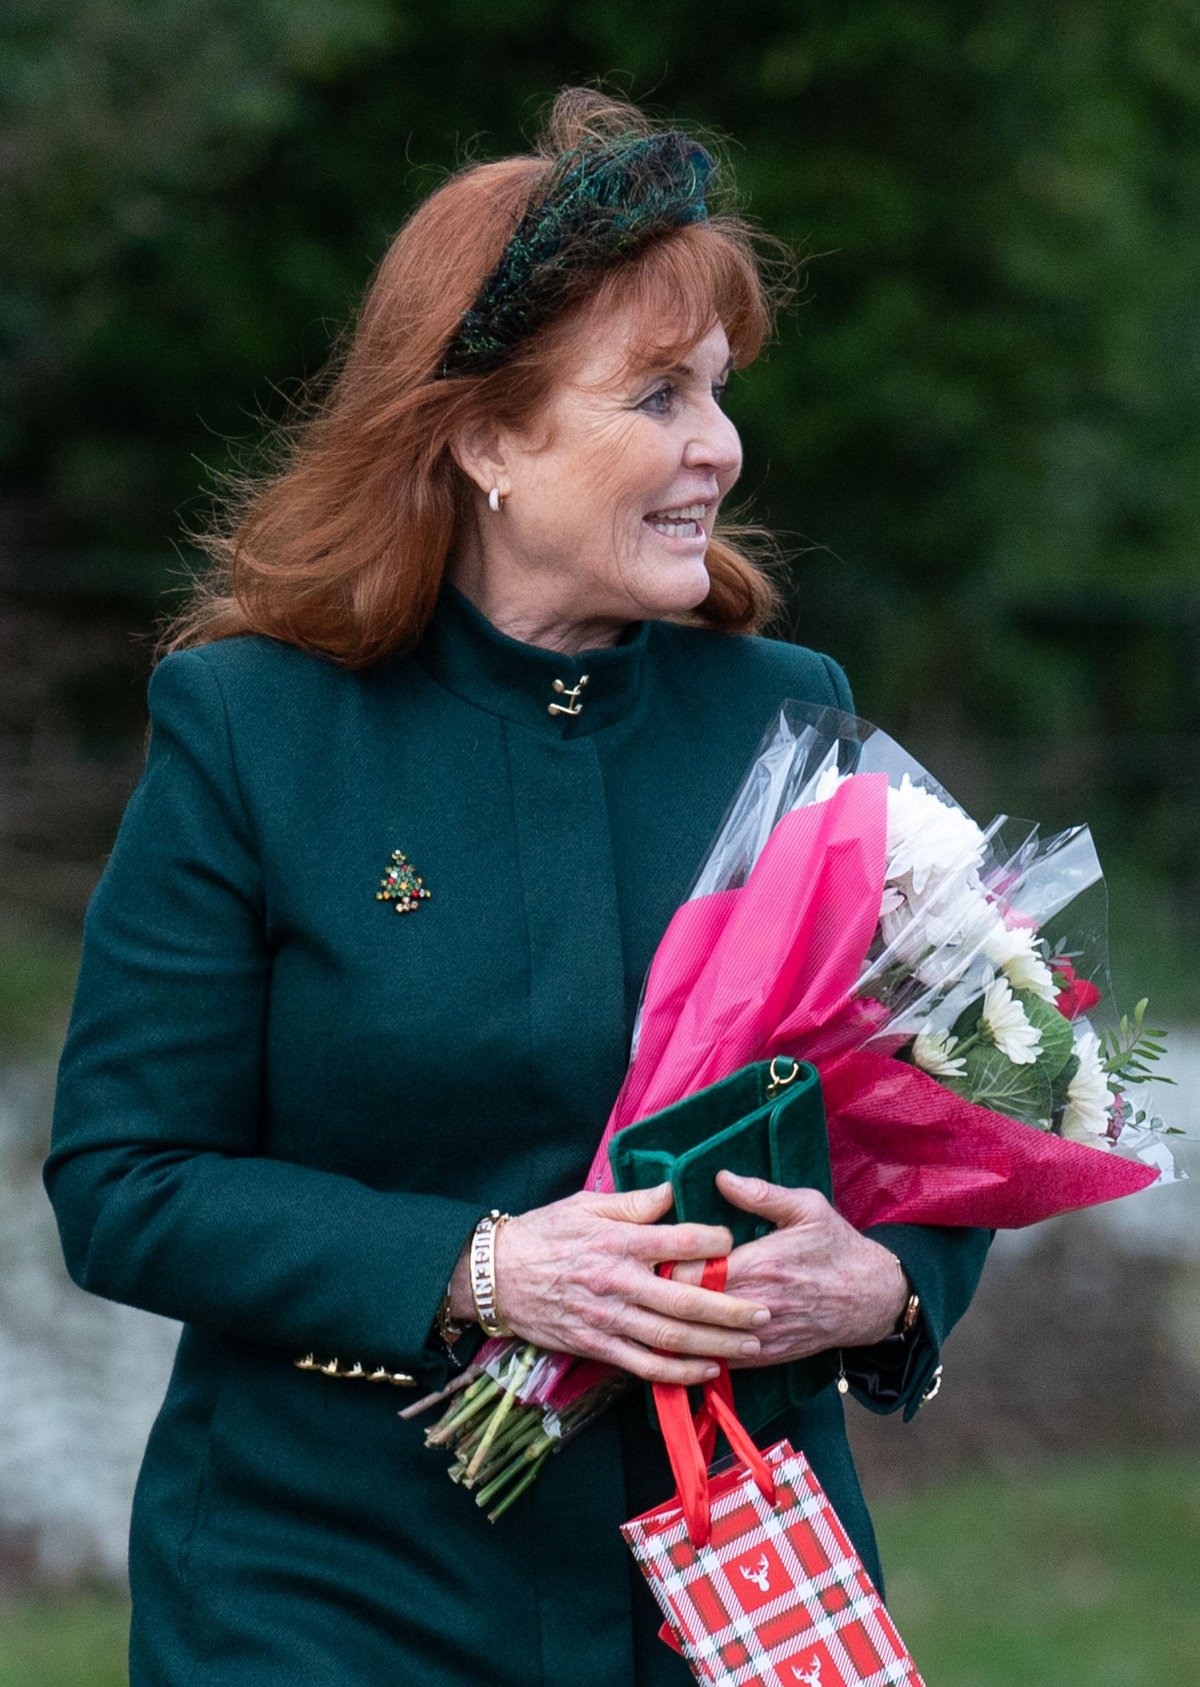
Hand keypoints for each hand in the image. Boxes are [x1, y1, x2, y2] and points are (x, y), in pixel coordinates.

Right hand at [464, 1183, 772, 1385]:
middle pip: (686, 1298)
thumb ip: (633, 1203)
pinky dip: (679, 1371)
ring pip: (672, 1337)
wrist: (495, 1275)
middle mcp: (618, 1282)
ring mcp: (608, 1318)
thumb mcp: (585, 1205)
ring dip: (716, 1344)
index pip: (679, 1242)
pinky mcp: (597, 1345)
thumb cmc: (543, 1234)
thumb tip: (672, 1191)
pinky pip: (645, 1364)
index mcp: (618, 1242)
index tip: (735, 1244)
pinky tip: (707, 1370)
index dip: (714, 1243)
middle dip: (731, 1308)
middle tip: (766, 1311)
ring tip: (751, 1345)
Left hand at [671, 1172, 906, 1366]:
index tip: (654, 1255)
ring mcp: (762, 1334)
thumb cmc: (837, 1247)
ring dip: (681, 1327)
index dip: (670, 1265)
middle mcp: (758, 1303)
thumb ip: (761, 1193)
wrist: (872, 1298)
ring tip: (657, 1311)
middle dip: (667, 1296)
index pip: (697, 1272)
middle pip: (694, 1307)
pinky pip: (725, 1359)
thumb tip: (720, 1177)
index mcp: (762, 1264)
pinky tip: (684, 1339)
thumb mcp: (807, 1207)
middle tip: (645, 1283)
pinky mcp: (769, 1354)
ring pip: (705, 1339)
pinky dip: (703, 1350)